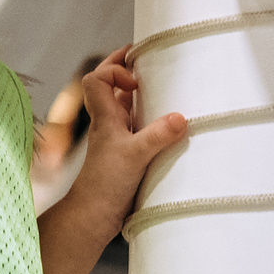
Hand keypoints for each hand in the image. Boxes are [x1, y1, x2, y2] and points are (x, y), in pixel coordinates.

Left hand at [73, 48, 186, 225]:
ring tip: (160, 84)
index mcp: (104, 117)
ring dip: (137, 93)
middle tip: (144, 58)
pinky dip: (147, 118)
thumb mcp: (135, 155)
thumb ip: (158, 135)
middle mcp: (108, 123)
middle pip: (108, 86)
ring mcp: (116, 138)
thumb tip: (180, 117)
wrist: (93, 215)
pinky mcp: (126, 153)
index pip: (96, 78)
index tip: (136, 80)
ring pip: (123, 106)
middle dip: (124, 69)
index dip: (114, 70)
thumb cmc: (105, 184)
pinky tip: (165, 122)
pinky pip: (135, 126)